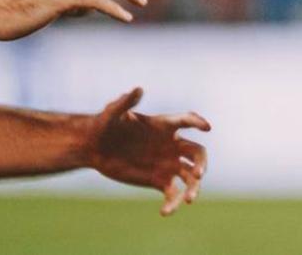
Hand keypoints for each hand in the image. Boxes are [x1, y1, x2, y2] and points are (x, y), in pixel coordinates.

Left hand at [85, 88, 211, 215]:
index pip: (186, 121)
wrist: (95, 148)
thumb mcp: (112, 113)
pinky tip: (165, 212)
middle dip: (201, 163)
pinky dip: (172, 203)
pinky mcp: (159, 180)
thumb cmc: (104, 125)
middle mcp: (171, 144)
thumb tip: (138, 89)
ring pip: (190, 176)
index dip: (198, 122)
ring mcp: (167, 163)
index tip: (206, 127)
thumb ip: (125, 102)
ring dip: (194, 187)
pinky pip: (173, 193)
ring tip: (188, 199)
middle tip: (198, 174)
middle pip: (197, 152)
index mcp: (164, 125)